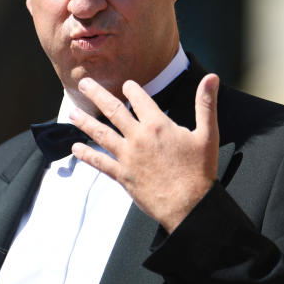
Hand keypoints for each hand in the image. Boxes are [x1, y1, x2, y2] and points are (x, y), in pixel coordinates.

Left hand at [69, 74, 220, 232]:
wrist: (190, 206)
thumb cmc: (199, 171)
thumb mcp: (208, 134)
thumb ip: (206, 104)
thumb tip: (212, 78)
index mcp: (158, 125)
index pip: (140, 99)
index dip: (132, 89)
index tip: (126, 85)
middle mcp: (139, 137)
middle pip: (113, 110)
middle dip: (97, 94)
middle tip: (83, 83)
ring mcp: (128, 156)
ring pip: (101, 134)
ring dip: (85, 122)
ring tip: (72, 112)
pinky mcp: (123, 175)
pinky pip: (100, 163)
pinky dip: (86, 155)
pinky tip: (76, 148)